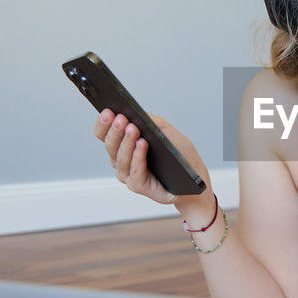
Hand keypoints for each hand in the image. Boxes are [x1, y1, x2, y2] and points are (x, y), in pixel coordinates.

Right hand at [93, 110, 209, 209]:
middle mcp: (121, 160)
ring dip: (126, 142)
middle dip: (115, 131)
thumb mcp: (166, 132)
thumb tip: (136, 113)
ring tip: (132, 129)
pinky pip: (135, 171)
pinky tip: (142, 144)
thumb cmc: (179, 155)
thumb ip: (151, 122)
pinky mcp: (139, 186)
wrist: (194, 178)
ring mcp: (128, 175)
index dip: (103, 123)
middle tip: (120, 118)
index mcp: (123, 145)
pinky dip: (137, 157)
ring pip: (121, 159)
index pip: (104, 134)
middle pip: (110, 145)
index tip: (108, 111)